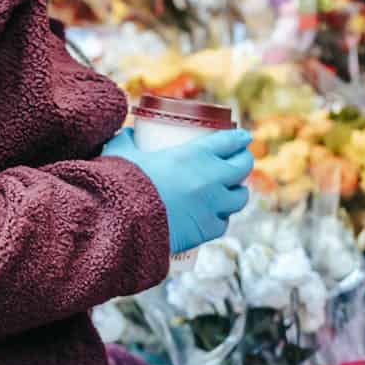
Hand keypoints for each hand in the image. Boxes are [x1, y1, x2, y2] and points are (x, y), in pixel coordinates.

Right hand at [104, 128, 253, 254]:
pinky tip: (217, 217)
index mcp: (196, 154)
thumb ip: (125, 140)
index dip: (239, 138)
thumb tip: (126, 134)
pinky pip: (223, 223)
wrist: (123, 225)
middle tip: (240, 162)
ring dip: (237, 192)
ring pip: (240, 198)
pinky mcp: (207, 230)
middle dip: (244, 162)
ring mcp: (213, 206)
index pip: (230, 141)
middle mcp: (212, 179)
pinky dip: (221, 219)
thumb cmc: (121, 185)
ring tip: (232, 191)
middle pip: (243, 167)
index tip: (243, 138)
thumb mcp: (120, 154)